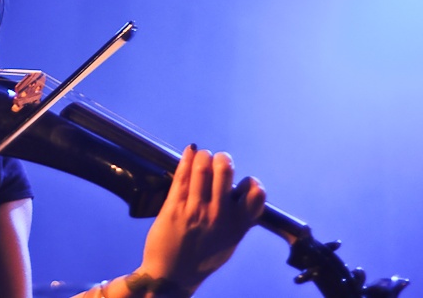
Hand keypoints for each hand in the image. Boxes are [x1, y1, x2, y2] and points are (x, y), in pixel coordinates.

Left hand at [138, 145, 264, 292]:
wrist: (171, 276)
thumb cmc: (201, 259)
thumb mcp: (230, 243)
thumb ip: (240, 221)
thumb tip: (244, 196)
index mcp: (237, 226)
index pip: (255, 193)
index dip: (250, 182)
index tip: (240, 182)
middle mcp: (218, 216)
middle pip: (225, 171)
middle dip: (223, 159)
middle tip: (218, 161)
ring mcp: (195, 210)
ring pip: (202, 169)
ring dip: (203, 156)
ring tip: (202, 156)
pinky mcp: (173, 208)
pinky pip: (181, 177)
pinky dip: (186, 159)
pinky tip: (189, 151)